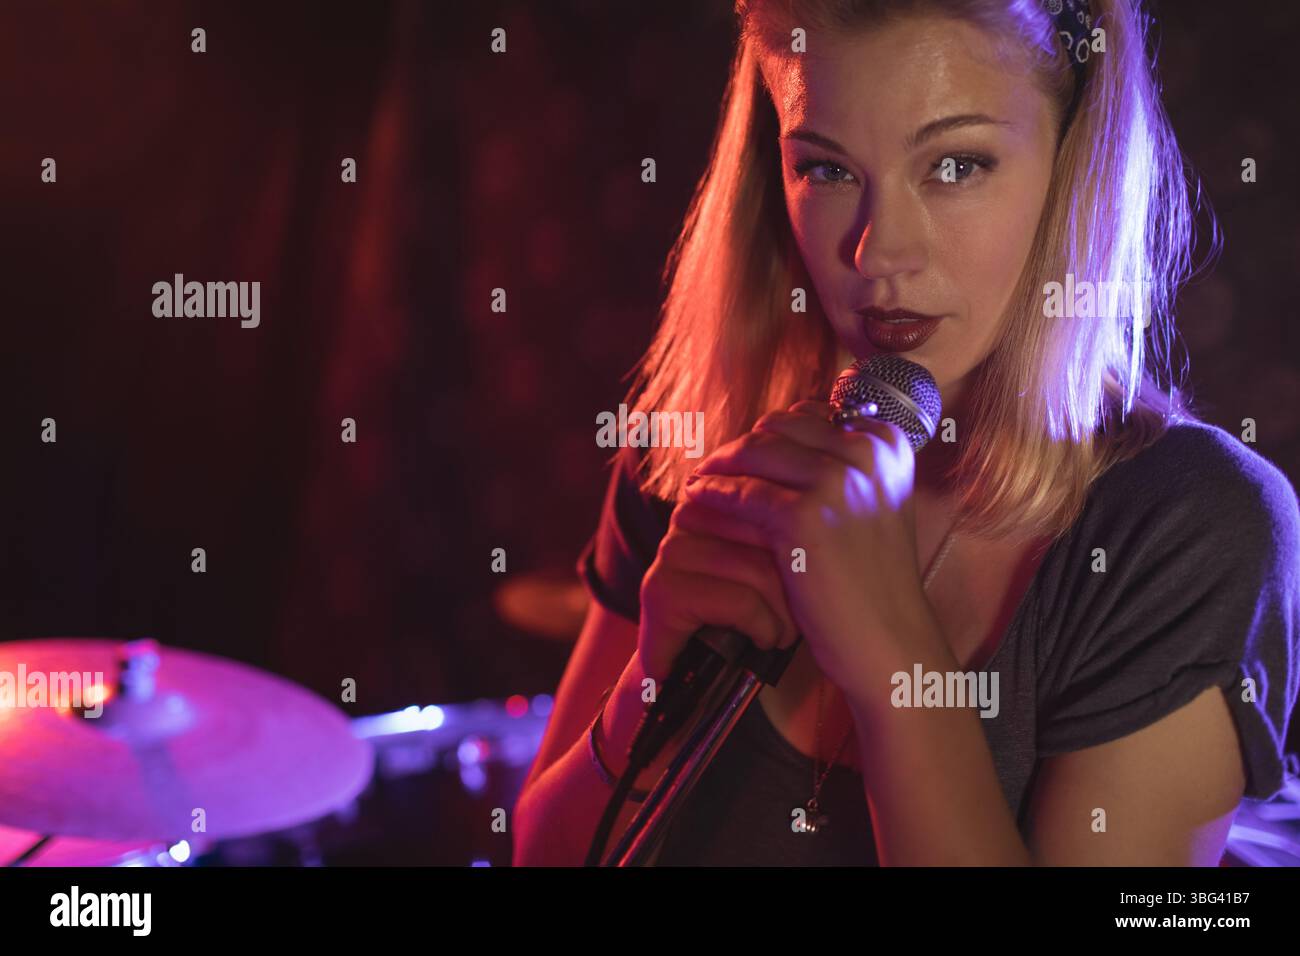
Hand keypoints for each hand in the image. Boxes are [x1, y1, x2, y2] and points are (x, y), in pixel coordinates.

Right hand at [637, 497, 799, 684]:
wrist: (696, 669)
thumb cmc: (750, 609)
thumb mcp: (777, 559)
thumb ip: (793, 521)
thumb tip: (839, 490)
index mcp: (716, 495)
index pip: (777, 501)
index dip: (805, 542)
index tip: (817, 575)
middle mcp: (688, 515)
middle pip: (771, 532)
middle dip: (798, 579)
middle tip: (806, 611)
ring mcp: (672, 552)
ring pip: (757, 569)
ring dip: (785, 613)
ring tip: (787, 632)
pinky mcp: (663, 592)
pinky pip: (738, 601)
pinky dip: (764, 628)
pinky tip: (765, 640)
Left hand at [682, 400, 932, 691]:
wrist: (889, 639)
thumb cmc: (873, 579)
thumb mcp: (869, 506)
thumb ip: (839, 468)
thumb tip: (774, 437)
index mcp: (886, 444)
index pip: (809, 417)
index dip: (770, 435)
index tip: (746, 452)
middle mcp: (866, 453)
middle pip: (778, 429)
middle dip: (741, 446)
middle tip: (713, 465)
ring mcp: (837, 482)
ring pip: (755, 453)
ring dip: (719, 465)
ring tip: (697, 481)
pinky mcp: (804, 516)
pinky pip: (742, 491)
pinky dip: (713, 492)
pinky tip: (696, 500)